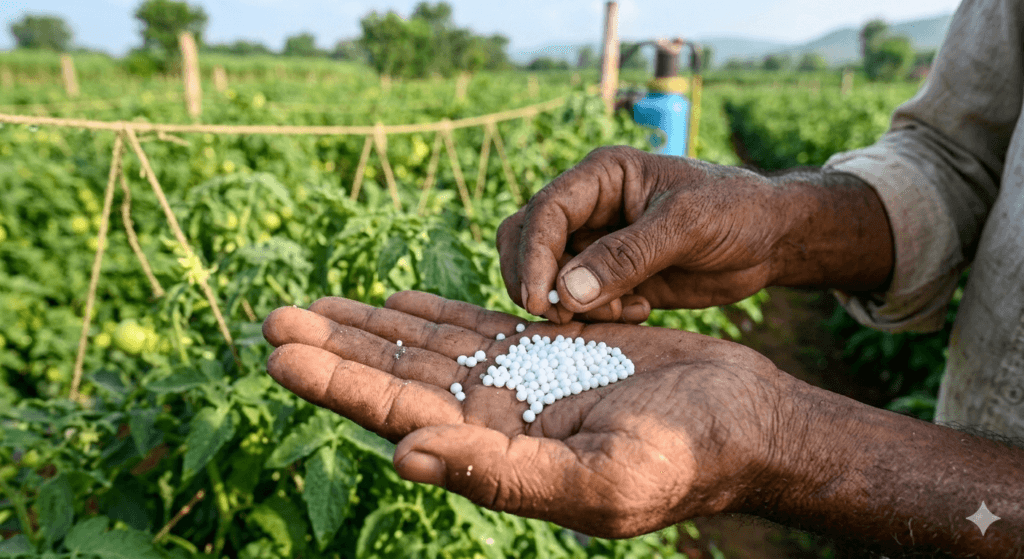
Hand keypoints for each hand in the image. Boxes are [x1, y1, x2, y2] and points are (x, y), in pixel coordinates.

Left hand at [262, 291, 798, 537]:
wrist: (743, 423)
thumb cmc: (684, 460)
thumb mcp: (595, 480)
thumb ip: (499, 473)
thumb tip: (404, 456)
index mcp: (495, 452)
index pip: (396, 413)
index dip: (335, 382)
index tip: (277, 351)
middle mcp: (494, 419)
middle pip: (395, 377)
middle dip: (335, 347)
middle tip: (271, 317)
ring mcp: (518, 382)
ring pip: (426, 348)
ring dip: (370, 327)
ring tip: (312, 306)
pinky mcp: (547, 350)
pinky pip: (473, 327)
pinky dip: (430, 314)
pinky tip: (395, 303)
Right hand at [497, 146, 790, 323]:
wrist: (771, 239)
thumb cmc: (735, 210)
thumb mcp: (686, 226)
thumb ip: (627, 257)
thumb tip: (567, 292)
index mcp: (601, 177)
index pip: (544, 213)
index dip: (532, 256)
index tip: (540, 300)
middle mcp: (589, 208)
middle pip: (525, 241)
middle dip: (535, 281)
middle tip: (562, 317)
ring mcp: (597, 244)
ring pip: (548, 277)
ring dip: (572, 304)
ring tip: (622, 312)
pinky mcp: (611, 277)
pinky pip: (578, 300)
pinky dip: (596, 315)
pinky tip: (640, 312)